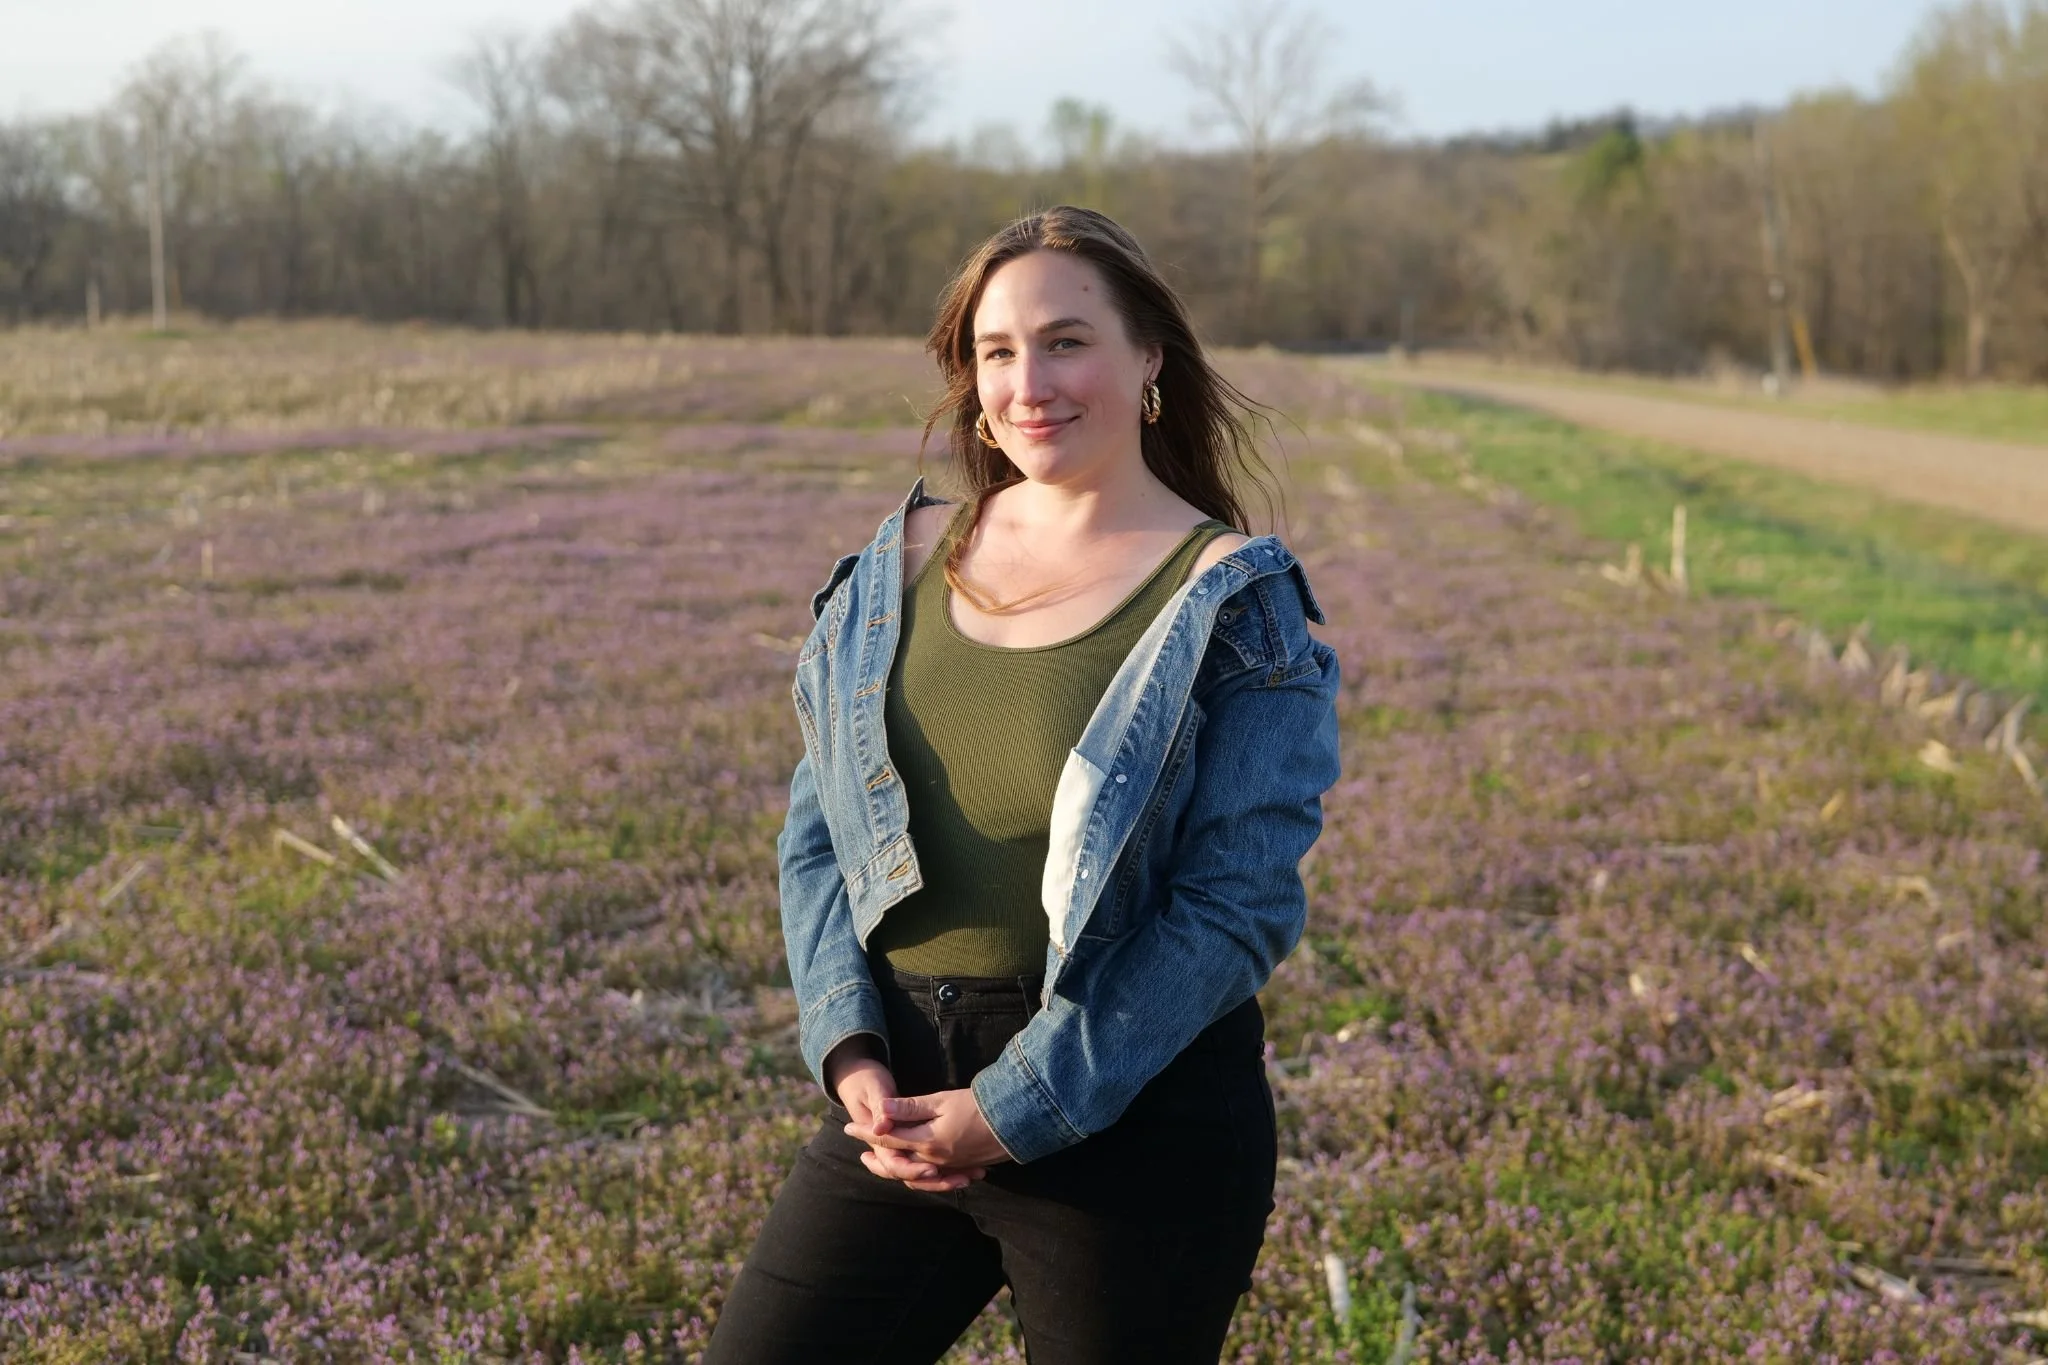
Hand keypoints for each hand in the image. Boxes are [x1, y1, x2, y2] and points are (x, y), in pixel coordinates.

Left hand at [824, 1040, 984, 1192]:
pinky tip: (918, 1170)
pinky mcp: (962, 1167)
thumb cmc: (977, 1105)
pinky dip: (921, 1176)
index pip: (888, 1137)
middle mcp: (934, 1159)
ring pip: (915, 1175)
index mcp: (926, 1141)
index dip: (867, 1132)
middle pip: (897, 1163)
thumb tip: (881, 1109)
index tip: (848, 1127)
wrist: (1015, 1122)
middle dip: (878, 1159)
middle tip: (862, 1155)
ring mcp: (949, 1166)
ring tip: (885, 1164)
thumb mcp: (941, 1101)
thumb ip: (910, 1108)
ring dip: (897, 1170)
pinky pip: (935, 1178)